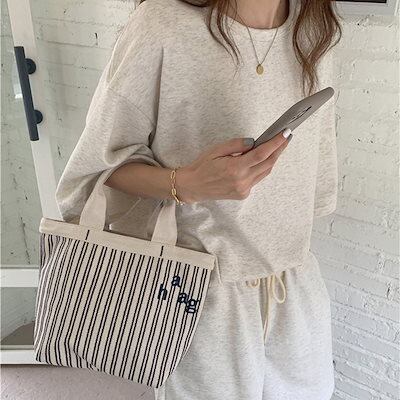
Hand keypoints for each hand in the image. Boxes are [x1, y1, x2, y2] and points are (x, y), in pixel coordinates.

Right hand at [176, 130, 291, 203]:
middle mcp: (242, 181)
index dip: (276, 143)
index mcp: (235, 168)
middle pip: (268, 163)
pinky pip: (257, 179)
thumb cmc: (202, 166)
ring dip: (272, 158)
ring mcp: (243, 189)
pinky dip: (262, 168)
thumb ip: (236, 145)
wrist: (193, 186)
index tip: (285, 134)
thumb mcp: (216, 150)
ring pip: (265, 172)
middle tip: (286, 137)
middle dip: (279, 149)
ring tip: (277, 146)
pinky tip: (261, 160)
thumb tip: (254, 142)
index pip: (262, 154)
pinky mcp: (243, 194)